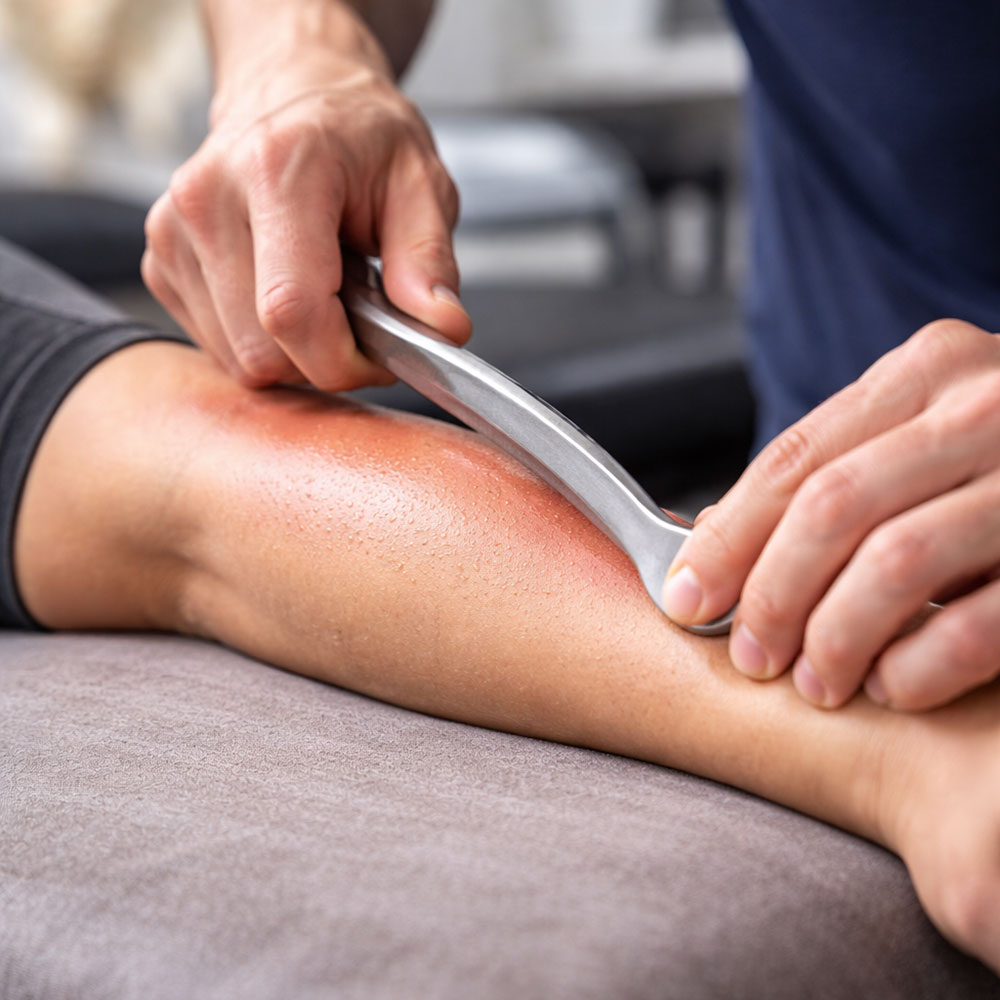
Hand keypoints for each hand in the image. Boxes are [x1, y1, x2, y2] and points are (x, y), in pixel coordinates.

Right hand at [142, 12, 470, 390]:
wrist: (292, 89)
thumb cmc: (359, 136)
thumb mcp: (421, 182)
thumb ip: (430, 260)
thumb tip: (443, 330)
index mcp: (276, 170)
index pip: (292, 312)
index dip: (343, 360)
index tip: (379, 355)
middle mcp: (208, 199)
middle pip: (263, 350)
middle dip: (323, 359)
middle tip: (359, 319)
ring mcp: (173, 232)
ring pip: (239, 359)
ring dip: (293, 352)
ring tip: (323, 293)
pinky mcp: (161, 261)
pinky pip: (219, 347)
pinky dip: (263, 342)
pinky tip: (284, 291)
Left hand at [662, 319, 999, 710]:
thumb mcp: (923, 430)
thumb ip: (834, 469)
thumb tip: (711, 537)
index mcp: (927, 371)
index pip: (793, 459)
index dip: (727, 538)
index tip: (684, 597)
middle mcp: (983, 407)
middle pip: (832, 507)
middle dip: (772, 594)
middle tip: (751, 657)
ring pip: (896, 562)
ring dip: (836, 637)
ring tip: (815, 684)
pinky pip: (979, 622)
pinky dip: (921, 664)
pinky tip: (892, 686)